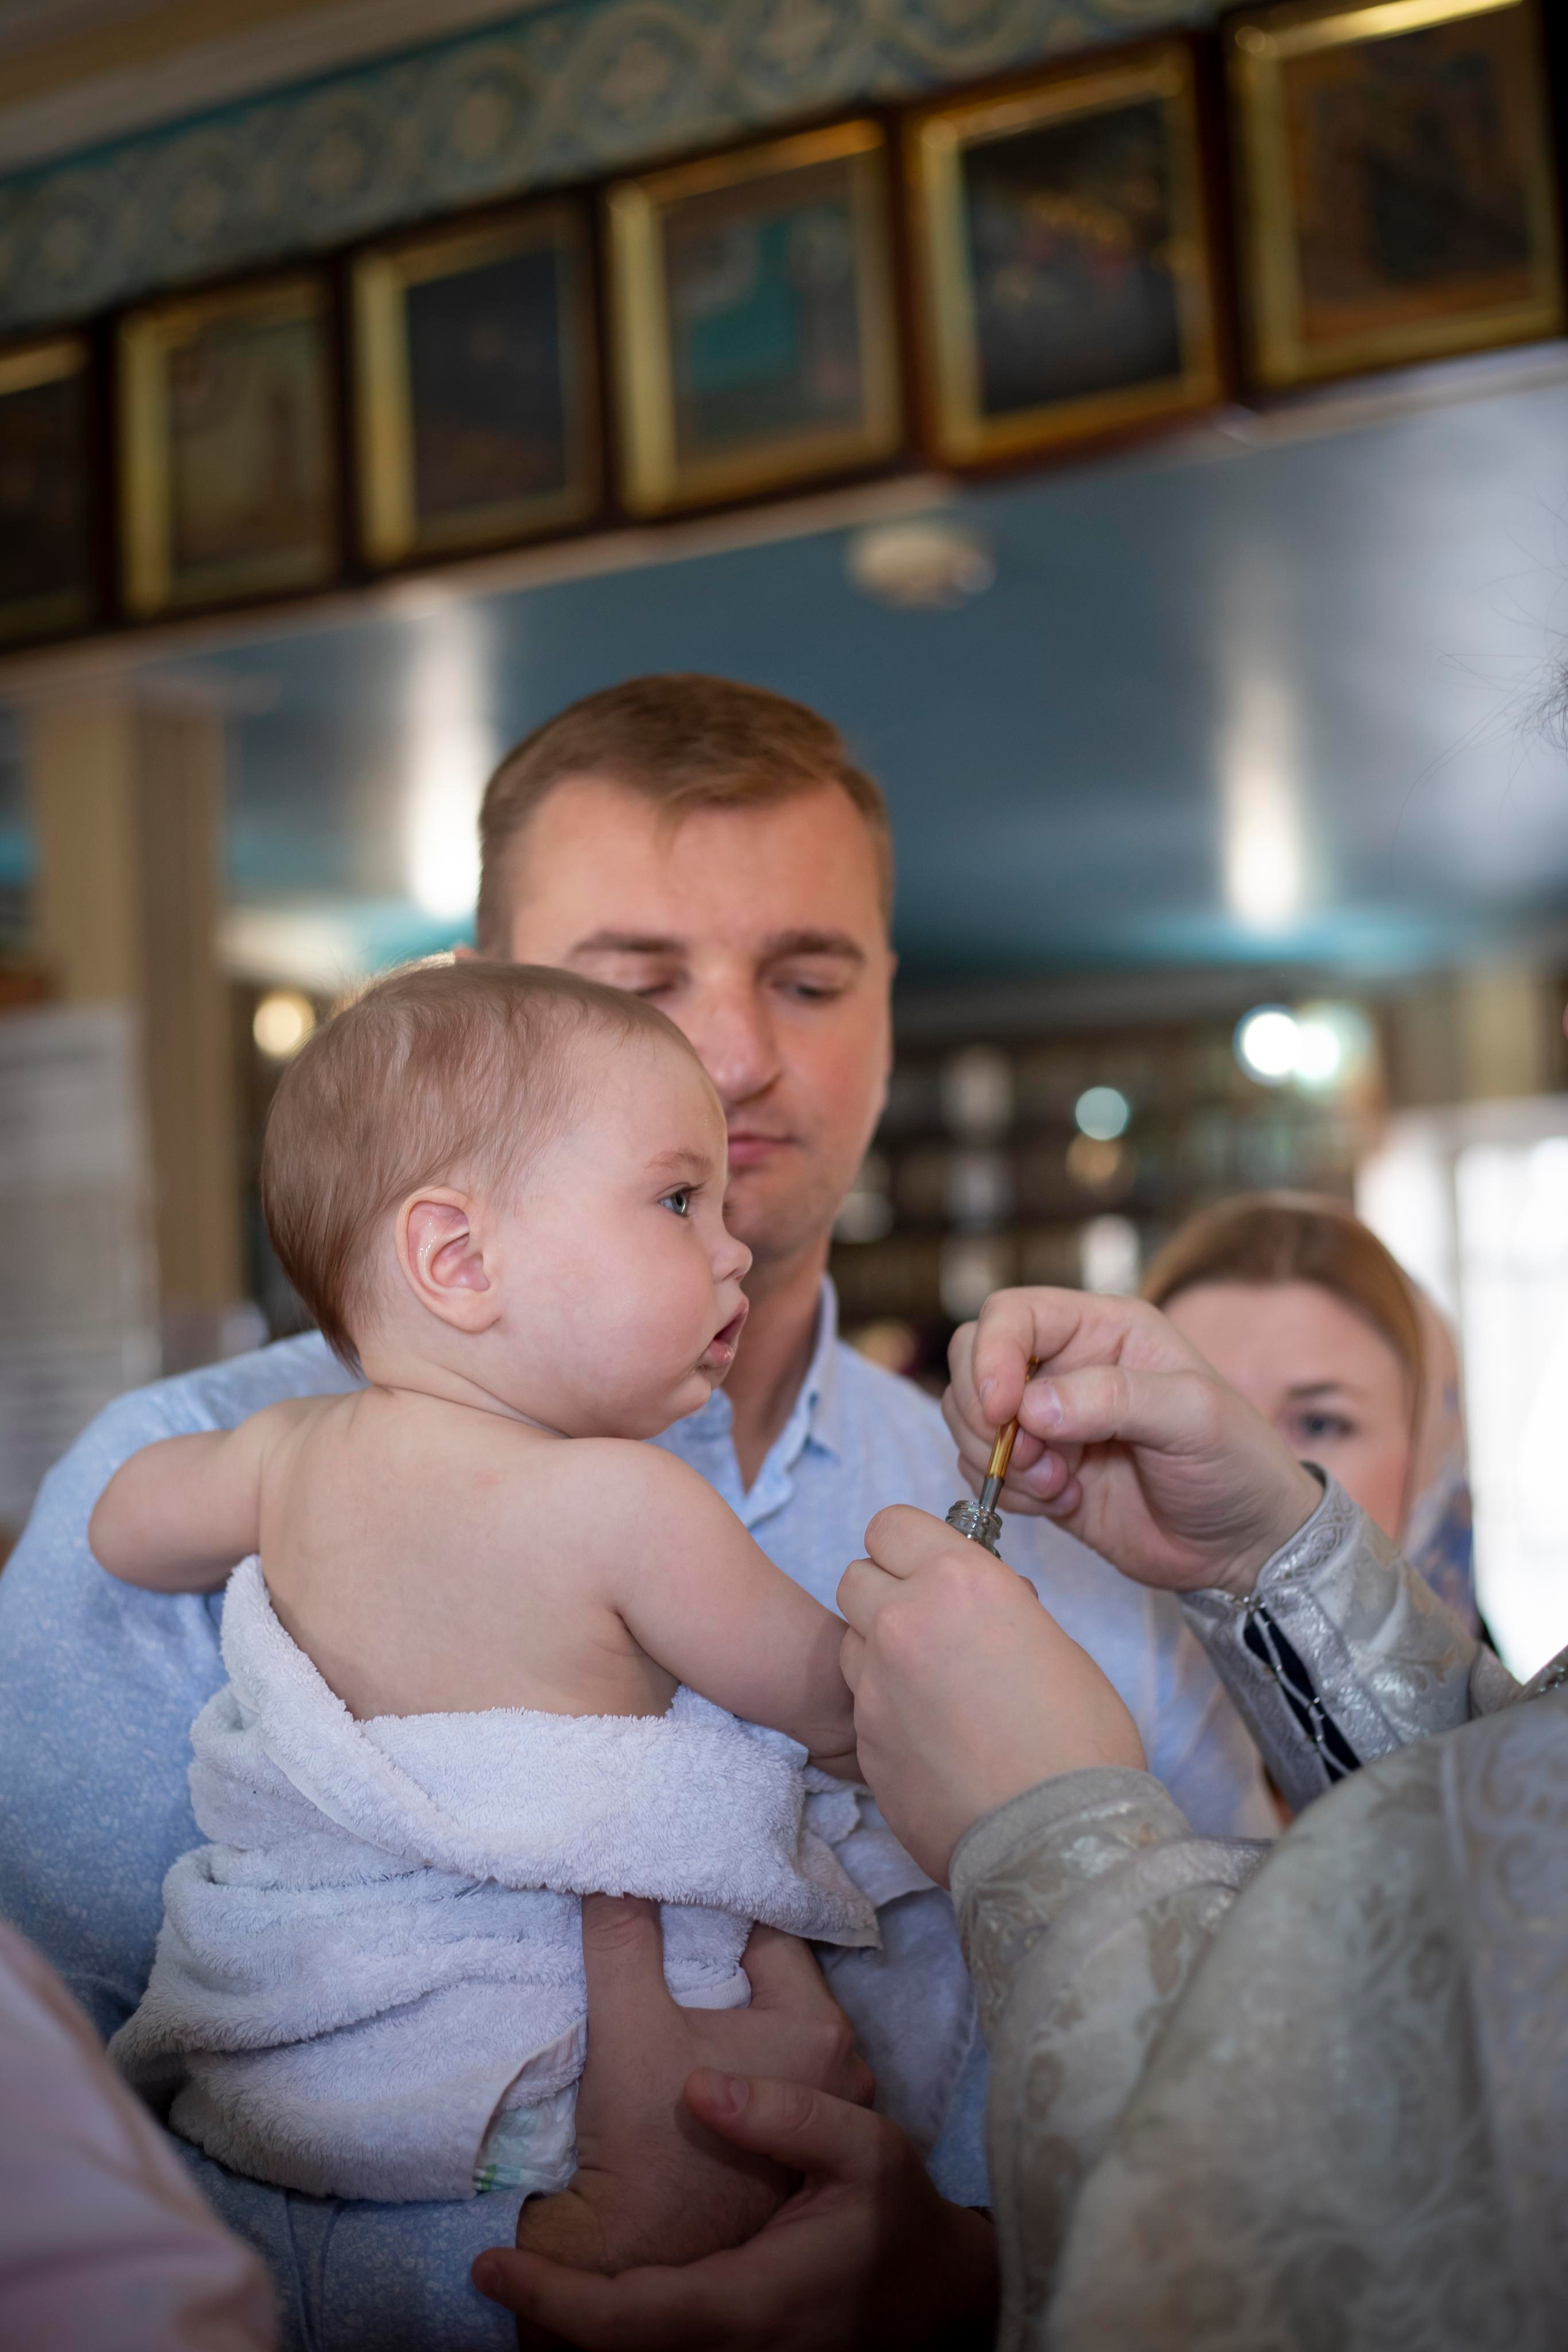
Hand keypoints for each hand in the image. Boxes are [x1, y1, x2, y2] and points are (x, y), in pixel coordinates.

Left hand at [474, 2072, 997, 2350]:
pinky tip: (588, 2296)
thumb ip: (790, 2116)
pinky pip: (654, 2349)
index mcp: (745, 2305)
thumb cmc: (898, 2224)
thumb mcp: (865, 2152)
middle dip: (548, 2320)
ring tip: (525, 2276)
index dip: (551, 2304)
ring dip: (577, 2325)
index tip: (490, 2269)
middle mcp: (726, 2350)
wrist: (936, 2300)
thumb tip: (704, 2086)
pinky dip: (613, 2325)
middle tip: (493, 2270)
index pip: (625, 2324)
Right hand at [491, 1895, 873, 2285]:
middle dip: (720, 1950)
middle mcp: (844, 2069)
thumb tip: (618, 1866)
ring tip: (671, 1972)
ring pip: (769, 2019)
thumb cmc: (646, 2149)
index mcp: (819, 2031)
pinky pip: (769, 2061)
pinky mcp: (796, 2144)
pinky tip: (690, 2032)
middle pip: (770, 1975)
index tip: (677, 1878)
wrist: (639, 2269)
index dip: (715, 1903)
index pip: (766, 1929)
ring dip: (726, 1999)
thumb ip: (623, 1938)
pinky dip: (734, 2041)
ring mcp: (826, 2111)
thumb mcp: (627, 2027)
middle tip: (667, 1917)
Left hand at [839, 1507, 1145, 1882]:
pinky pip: (861, 1705)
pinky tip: (933, 1742)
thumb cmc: (1080, 1738)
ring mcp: (874, 1684)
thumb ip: (997, 1607)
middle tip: (930, 1628)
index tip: (929, 1568)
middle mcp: (903, 1621)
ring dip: (879, 1653)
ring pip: (849, 1642)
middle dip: (885, 1594)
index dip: (909, 1546)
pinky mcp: (864, 1743)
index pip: (890, 1525)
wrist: (1060, 1837)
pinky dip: (886, 1712)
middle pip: (855, 1577)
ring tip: (933, 1689)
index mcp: (959, 1581)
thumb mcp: (1052, 1641)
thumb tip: (976, 1606)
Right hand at [943, 1287, 1322, 1598]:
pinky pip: (984, 1471)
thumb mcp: (1195, 1418)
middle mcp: (1067, 1366)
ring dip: (999, 1459)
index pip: (1012, 1315)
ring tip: (1061, 1486)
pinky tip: (1065, 1503)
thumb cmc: (1238, 1465)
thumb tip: (1031, 1405)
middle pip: (974, 1361)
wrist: (1246, 1546)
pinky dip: (1009, 1492)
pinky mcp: (1040, 1472)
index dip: (992, 1355)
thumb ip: (1116, 1399)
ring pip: (970, 1419)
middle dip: (984, 1413)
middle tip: (1034, 1458)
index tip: (1002, 1411)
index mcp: (1104, 1329)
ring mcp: (1049, 1421)